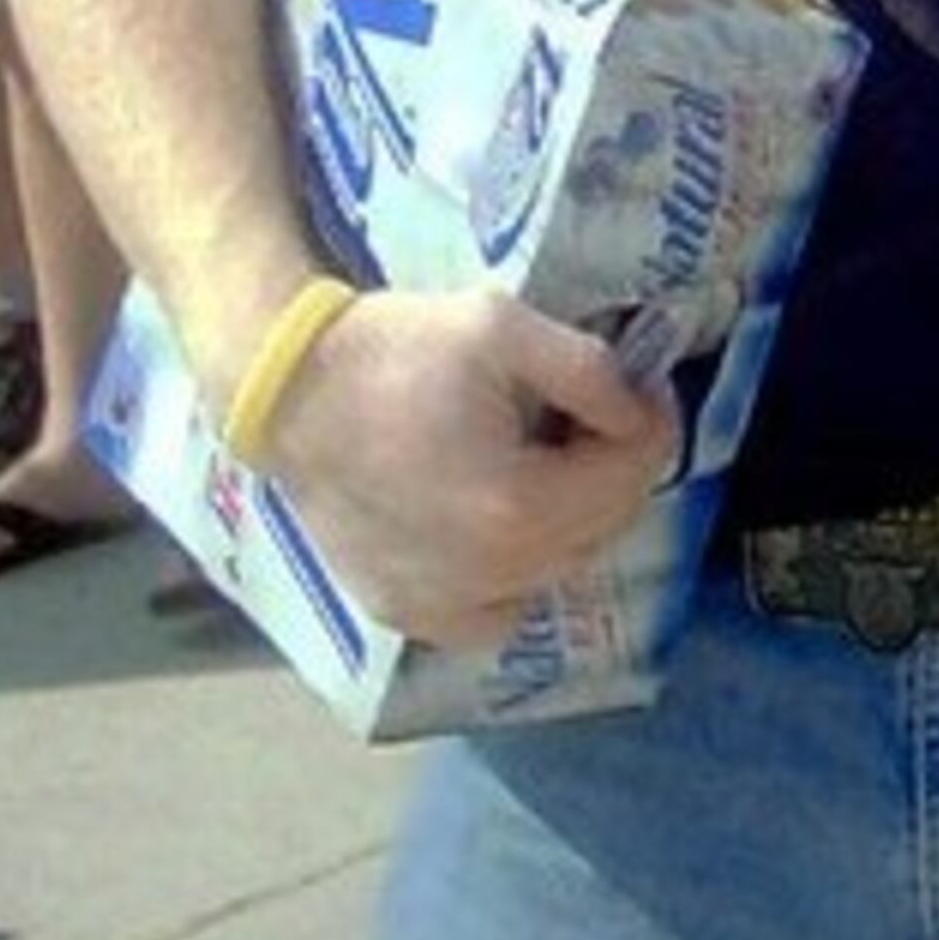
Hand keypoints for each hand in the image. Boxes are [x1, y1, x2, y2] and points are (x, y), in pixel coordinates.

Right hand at [251, 286, 680, 649]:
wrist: (289, 390)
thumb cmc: (394, 351)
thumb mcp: (502, 327)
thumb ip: (591, 371)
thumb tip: (639, 411)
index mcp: (516, 508)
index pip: (633, 473)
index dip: (649, 419)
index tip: (639, 386)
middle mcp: (489, 576)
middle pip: (606, 524)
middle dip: (614, 466)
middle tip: (590, 416)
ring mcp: (444, 606)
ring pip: (561, 567)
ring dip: (572, 516)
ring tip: (542, 460)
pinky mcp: (408, 613)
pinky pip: (500, 610)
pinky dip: (517, 573)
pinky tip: (501, 523)